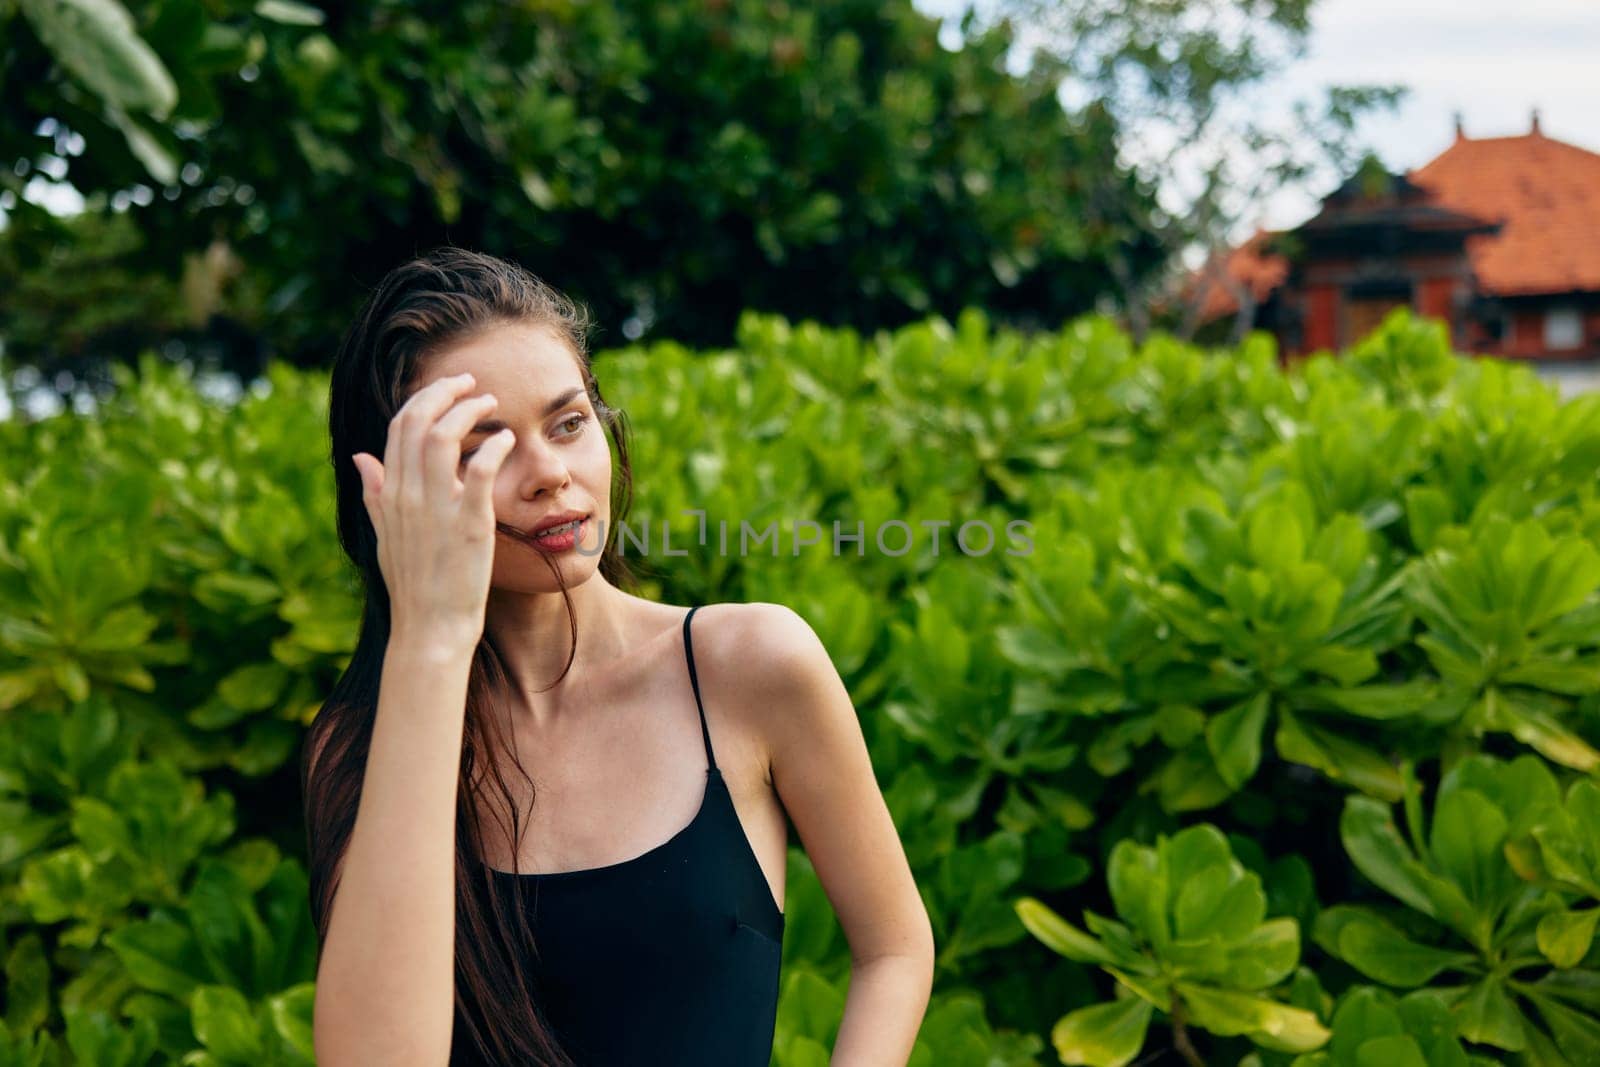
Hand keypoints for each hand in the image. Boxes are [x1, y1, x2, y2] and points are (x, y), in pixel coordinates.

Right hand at [350, 372, 514, 642]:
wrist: (430, 628)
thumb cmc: (413, 584)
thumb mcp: (384, 535)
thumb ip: (374, 494)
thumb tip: (361, 457)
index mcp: (389, 494)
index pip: (400, 426)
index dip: (425, 399)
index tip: (450, 390)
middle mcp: (407, 495)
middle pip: (419, 421)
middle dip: (446, 392)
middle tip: (472, 383)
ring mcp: (436, 509)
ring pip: (444, 437)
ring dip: (469, 410)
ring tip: (491, 404)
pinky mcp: (468, 525)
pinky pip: (479, 471)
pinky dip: (494, 447)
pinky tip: (507, 440)